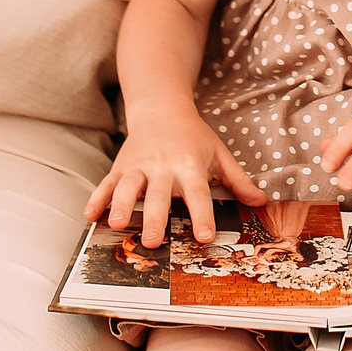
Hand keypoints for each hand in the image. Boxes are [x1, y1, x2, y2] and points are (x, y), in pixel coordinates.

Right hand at [87, 106, 264, 242]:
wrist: (162, 108)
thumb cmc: (194, 137)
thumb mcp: (219, 154)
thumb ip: (238, 180)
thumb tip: (261, 201)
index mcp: (189, 165)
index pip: (198, 192)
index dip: (201, 214)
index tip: (204, 236)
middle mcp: (162, 166)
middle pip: (158, 194)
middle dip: (154, 218)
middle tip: (152, 242)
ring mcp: (138, 166)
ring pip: (127, 187)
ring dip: (121, 206)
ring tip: (117, 226)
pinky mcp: (120, 167)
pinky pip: (106, 183)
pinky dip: (96, 199)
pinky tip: (90, 216)